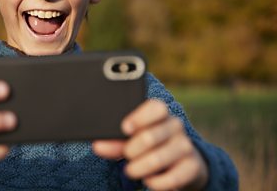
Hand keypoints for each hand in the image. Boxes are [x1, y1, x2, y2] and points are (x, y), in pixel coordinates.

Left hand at [93, 100, 208, 190]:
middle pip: (150, 136)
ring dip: (139, 168)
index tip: (125, 128)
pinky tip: (149, 180)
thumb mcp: (132, 140)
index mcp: (160, 113)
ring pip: (158, 158)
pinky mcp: (192, 166)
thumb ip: (115, 142)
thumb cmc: (149, 146)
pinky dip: (155, 182)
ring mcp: (186, 145)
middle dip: (131, 150)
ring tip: (131, 170)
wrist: (181, 164)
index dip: (139, 118)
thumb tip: (98, 146)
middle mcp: (175, 125)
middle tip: (127, 155)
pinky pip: (172, 178)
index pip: (156, 108)